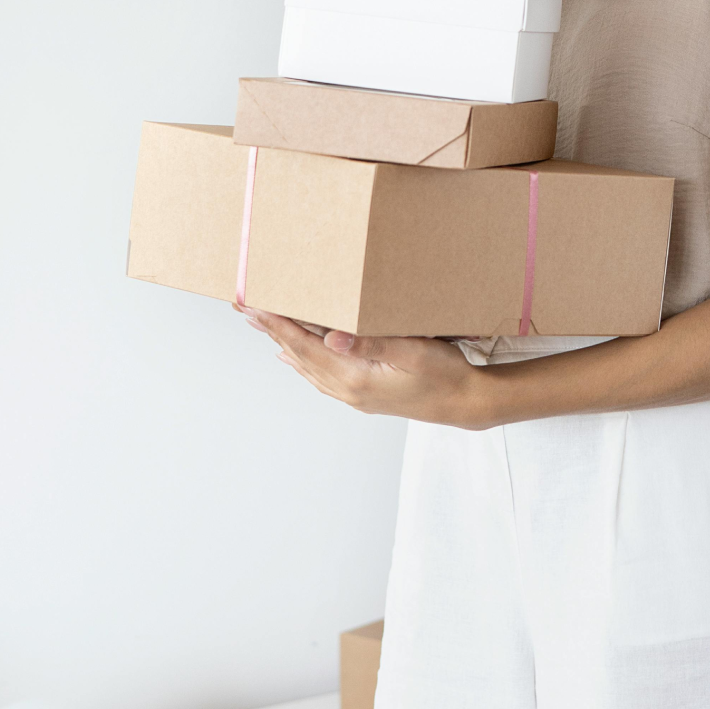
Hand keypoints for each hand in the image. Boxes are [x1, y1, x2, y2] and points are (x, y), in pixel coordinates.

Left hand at [242, 303, 490, 426]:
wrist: (465, 404)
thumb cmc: (446, 374)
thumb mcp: (414, 351)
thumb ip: (372, 343)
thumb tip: (331, 337)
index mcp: (354, 376)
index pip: (303, 344)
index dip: (276, 323)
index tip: (252, 304)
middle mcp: (346, 389)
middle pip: (297, 353)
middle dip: (270, 328)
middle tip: (244, 306)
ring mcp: (352, 395)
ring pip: (305, 364)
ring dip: (281, 342)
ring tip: (260, 323)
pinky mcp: (361, 395)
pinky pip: (319, 376)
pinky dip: (301, 361)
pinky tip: (292, 356)